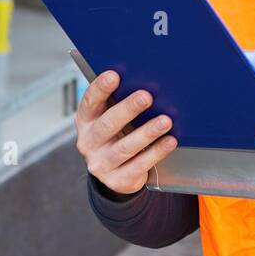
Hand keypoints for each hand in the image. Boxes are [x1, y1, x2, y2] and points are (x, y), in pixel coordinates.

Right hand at [75, 69, 176, 195]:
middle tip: (147, 97)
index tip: (114, 75)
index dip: (100, 88)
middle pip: (108, 124)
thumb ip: (120, 101)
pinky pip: (139, 165)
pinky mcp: (116, 180)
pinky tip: (169, 141)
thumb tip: (147, 80)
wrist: (115, 172)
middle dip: (128, 109)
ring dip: (147, 132)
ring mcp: (100, 163)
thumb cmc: (117, 133)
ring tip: (165, 121)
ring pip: (125, 147)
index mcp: (85, 121)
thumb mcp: (111, 117)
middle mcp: (88, 142)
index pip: (90, 102)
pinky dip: (156, 152)